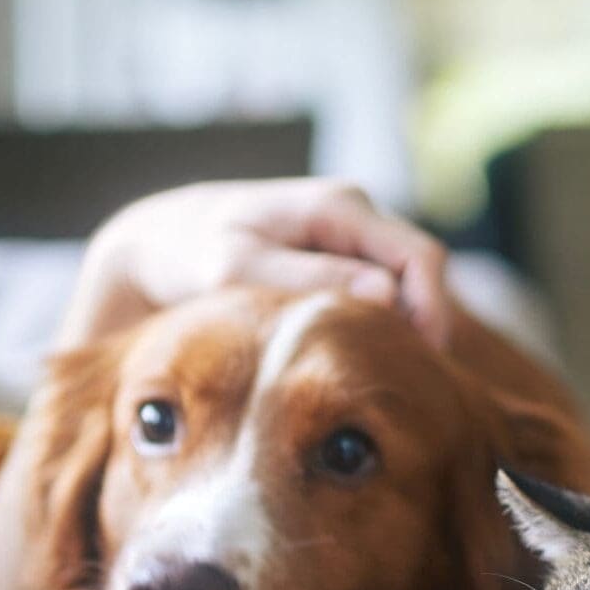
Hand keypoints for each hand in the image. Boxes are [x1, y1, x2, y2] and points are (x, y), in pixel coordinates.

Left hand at [59, 178, 452, 348]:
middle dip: (423, 325)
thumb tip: (386, 294)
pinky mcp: (337, 261)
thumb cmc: (189, 254)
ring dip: (401, 329)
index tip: (419, 362)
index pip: (420, 257)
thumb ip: (310, 278)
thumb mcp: (237, 267)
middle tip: (405, 382)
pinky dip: (378, 327)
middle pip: (421, 272)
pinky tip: (360, 363)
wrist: (157, 246)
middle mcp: (353, 215)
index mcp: (337, 207)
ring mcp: (348, 238)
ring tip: (383, 377)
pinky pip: (380, 293)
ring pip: (403, 286)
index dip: (432, 310)